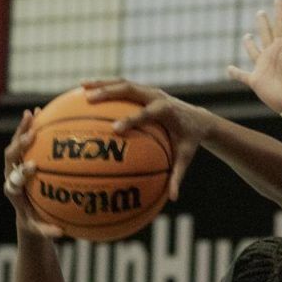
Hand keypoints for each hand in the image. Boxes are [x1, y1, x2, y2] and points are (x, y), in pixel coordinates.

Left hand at [3, 111, 62, 238]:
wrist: (25, 214)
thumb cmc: (35, 223)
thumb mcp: (39, 230)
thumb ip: (47, 231)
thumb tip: (61, 233)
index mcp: (13, 192)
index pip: (14, 181)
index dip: (22, 173)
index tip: (33, 167)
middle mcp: (10, 175)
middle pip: (10, 157)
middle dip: (19, 147)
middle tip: (32, 136)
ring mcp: (14, 165)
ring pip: (15, 144)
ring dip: (23, 129)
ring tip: (32, 114)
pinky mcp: (21, 158)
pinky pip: (25, 140)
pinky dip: (32, 127)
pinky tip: (42, 112)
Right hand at [80, 80, 213, 200]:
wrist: (199, 119)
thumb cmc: (189, 141)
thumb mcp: (186, 158)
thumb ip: (178, 176)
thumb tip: (173, 198)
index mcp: (168, 112)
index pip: (148, 114)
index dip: (132, 120)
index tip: (115, 130)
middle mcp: (158, 97)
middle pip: (131, 90)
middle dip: (110, 93)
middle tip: (89, 100)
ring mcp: (150, 91)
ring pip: (124, 84)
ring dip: (103, 84)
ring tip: (81, 88)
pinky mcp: (144, 90)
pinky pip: (123, 86)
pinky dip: (105, 85)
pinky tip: (84, 88)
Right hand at [226, 0, 281, 128]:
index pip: (281, 25)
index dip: (279, 12)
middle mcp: (273, 55)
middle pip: (266, 34)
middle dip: (263, 23)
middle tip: (260, 12)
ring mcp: (263, 67)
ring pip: (254, 51)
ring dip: (249, 44)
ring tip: (247, 36)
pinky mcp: (256, 81)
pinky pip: (242, 75)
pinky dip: (234, 72)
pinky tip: (229, 68)